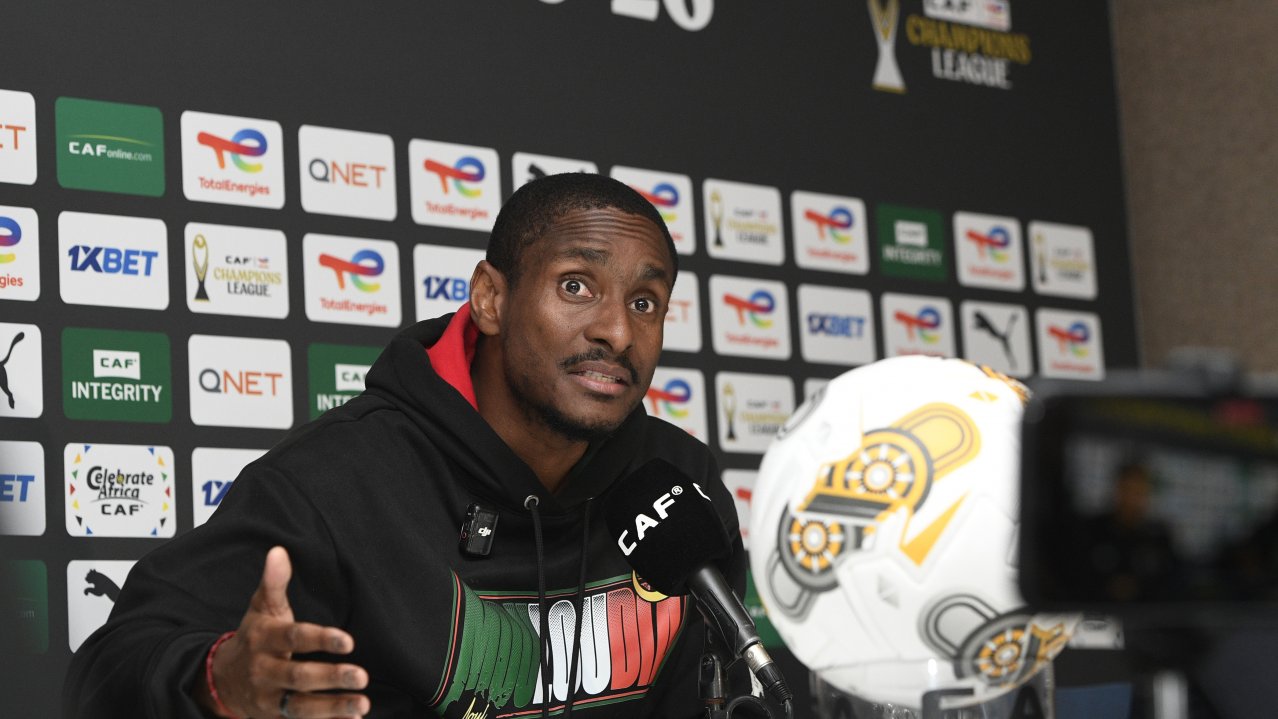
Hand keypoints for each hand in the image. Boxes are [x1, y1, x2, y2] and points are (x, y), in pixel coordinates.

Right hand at [195, 546, 370, 717]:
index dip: (320, 640)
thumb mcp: (260, 608)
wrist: (222, 680)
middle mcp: (265, 671)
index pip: (294, 639)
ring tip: (362, 704)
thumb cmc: (254, 636)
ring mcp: (269, 699)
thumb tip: (278, 551)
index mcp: (265, 640)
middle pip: (298, 677)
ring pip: (301, 708)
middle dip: (330, 678)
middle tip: (362, 676)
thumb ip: (274, 582)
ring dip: (333, 708)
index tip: (348, 641)